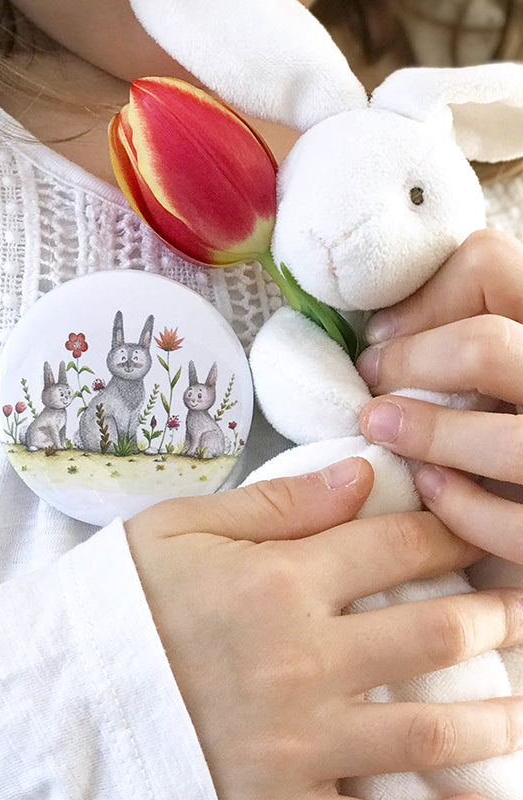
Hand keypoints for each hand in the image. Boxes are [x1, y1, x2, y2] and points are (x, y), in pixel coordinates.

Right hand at [125, 456, 522, 799]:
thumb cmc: (124, 599)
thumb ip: (275, 501)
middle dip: (494, 612)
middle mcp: (303, 659)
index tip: (464, 524)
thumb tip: (360, 475)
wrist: (68, 692)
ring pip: (434, 729)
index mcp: (278, 581)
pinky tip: (464, 795)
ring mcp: (301, 740)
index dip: (443, 528)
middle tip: (520, 605)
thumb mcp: (182, 526)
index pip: (392, 543)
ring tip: (522, 703)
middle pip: (435, 630)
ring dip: (496, 715)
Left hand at [356, 228, 522, 560]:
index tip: (379, 335)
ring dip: (427, 436)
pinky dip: (460, 506)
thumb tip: (382, 327)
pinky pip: (511, 524)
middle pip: (486, 347)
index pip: (490, 264)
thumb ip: (454, 330)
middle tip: (371, 383)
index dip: (425, 298)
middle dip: (410, 364)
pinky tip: (430, 488)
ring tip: (381, 429)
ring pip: (506, 443)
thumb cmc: (500, 409)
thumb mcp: (489, 355)